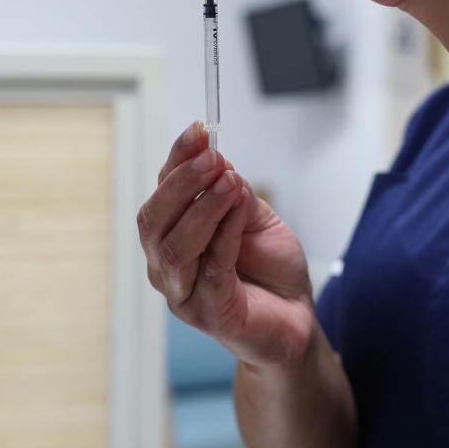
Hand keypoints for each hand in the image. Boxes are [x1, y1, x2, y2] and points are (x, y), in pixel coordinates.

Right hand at [138, 122, 314, 368]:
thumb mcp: (253, 217)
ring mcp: (183, 295)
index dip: (177, 159)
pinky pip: (210, 270)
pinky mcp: (210, 314)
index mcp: (171, 238)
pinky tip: (241, 208)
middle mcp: (166, 267)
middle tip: (213, 157)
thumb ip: (234, 194)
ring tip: (229, 180)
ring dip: (201, 208)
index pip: (161, 194)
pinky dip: (225, 235)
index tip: (199, 130)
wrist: (295, 318)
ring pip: (174, 248)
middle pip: (153, 220)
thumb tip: (218, 161)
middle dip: (182, 183)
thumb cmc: (270, 269)